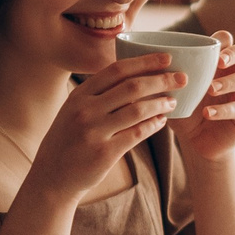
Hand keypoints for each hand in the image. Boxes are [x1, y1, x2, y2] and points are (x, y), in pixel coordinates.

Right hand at [25, 52, 180, 202]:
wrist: (52, 176)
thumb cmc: (69, 139)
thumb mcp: (74, 110)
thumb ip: (98, 94)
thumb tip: (134, 76)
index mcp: (80, 95)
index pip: (117, 70)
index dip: (144, 61)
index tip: (167, 58)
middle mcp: (85, 110)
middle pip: (131, 87)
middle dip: (161, 80)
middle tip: (182, 78)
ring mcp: (94, 131)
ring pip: (137, 110)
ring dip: (161, 103)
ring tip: (174, 101)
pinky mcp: (104, 153)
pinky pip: (136, 134)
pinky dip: (153, 125)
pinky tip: (163, 121)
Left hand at [169, 32, 234, 163]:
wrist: (196, 141)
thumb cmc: (185, 109)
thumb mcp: (172, 90)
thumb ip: (161, 75)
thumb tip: (138, 61)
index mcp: (219, 62)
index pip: (228, 40)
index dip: (222, 39)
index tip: (209, 46)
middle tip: (219, 62)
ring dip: (228, 82)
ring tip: (210, 89)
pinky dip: (223, 110)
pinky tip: (207, 113)